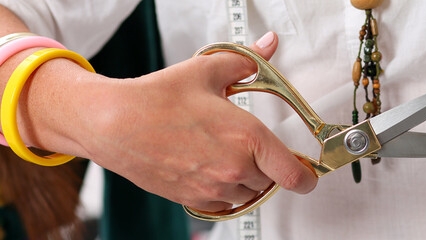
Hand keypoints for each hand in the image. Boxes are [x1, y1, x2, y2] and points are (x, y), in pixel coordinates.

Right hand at [26, 32, 317, 211]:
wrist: (113, 124)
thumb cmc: (156, 99)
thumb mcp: (208, 70)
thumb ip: (246, 61)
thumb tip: (267, 46)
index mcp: (248, 138)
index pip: (295, 175)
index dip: (307, 176)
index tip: (308, 173)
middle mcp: (234, 169)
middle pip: (272, 182)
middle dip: (270, 167)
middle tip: (254, 147)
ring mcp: (213, 188)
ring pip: (248, 194)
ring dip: (247, 180)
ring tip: (228, 154)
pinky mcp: (193, 199)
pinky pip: (224, 203)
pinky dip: (225, 190)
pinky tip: (211, 166)